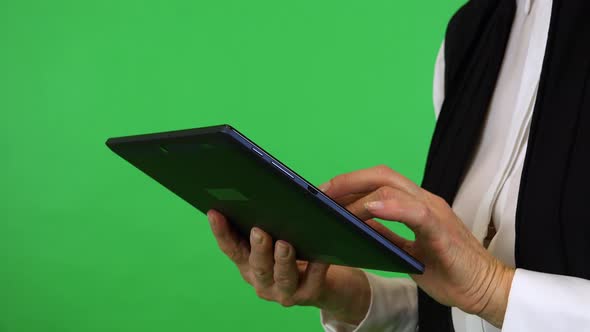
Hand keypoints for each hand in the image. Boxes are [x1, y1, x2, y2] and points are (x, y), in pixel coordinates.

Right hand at [206, 210, 370, 324]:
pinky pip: (313, 282)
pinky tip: (321, 256)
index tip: (214, 212)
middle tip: (258, 230)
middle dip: (257, 248)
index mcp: (248, 262)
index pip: (230, 247)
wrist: (321, 283)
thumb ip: (273, 217)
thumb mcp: (278, 234)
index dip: (221, 231)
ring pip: (282, 277)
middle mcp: (262, 280)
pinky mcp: (308, 295)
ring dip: (282, 261)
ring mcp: (284, 290)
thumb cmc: (294, 250)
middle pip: (257, 265)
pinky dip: (316, 269)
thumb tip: (291, 190)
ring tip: (285, 245)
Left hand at [320, 165, 514, 327]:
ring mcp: (434, 213)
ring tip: (334, 205)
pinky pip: (414, 212)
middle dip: (347, 181)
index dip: (351, 183)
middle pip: (382, 175)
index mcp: (416, 206)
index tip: (325, 194)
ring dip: (359, 193)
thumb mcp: (407, 252)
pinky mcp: (441, 230)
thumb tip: (361, 226)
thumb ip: (388, 235)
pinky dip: (390, 207)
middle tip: (321, 194)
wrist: (486, 289)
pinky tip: (369, 209)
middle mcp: (425, 202)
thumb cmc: (450, 271)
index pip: (380, 181)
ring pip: (393, 186)